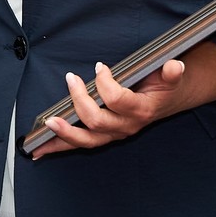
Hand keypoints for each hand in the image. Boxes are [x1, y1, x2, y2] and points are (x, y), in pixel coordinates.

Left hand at [29, 58, 187, 158]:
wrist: (170, 100)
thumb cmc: (166, 86)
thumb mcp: (172, 77)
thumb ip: (172, 74)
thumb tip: (175, 66)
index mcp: (141, 111)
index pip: (117, 100)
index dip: (106, 83)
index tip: (100, 67)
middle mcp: (126, 126)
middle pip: (97, 121)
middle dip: (80, 101)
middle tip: (71, 79)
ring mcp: (114, 134)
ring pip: (87, 140)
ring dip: (65, 133)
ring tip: (47, 123)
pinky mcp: (105, 136)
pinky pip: (81, 144)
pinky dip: (59, 147)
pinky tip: (40, 149)